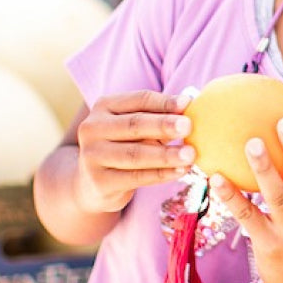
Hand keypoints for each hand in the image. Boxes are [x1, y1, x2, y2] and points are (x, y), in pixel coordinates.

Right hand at [73, 90, 194, 214]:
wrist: (94, 183)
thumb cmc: (126, 145)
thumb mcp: (138, 127)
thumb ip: (159, 116)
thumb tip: (190, 105)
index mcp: (104, 106)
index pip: (138, 100)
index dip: (164, 102)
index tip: (188, 103)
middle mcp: (92, 128)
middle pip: (134, 125)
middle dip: (163, 125)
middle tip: (188, 126)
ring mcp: (92, 155)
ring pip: (135, 154)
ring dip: (166, 155)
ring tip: (190, 154)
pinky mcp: (99, 181)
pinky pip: (136, 177)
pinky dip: (161, 174)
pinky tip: (181, 171)